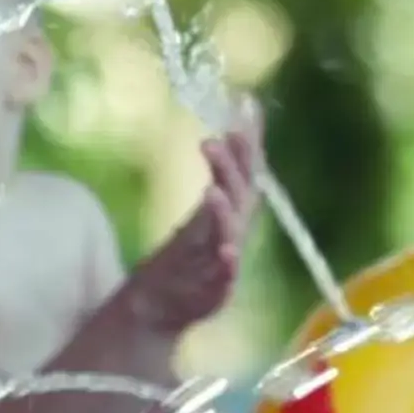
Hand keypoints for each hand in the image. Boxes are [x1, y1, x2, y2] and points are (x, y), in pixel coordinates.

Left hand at [126, 99, 264, 336]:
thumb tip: (237, 125)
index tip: (246, 106)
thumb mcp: (206, 212)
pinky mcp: (217, 288)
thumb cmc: (186, 257)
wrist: (163, 306)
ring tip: (213, 190)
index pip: (246, 169)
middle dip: (235, 166)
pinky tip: (225, 251)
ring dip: (225, 211)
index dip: (249, 141)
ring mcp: (226, 259)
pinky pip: (225, 274)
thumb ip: (225, 172)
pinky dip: (227, 262)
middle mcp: (233, 230)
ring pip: (230, 231)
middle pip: (239, 194)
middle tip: (224, 136)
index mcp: (232, 211)